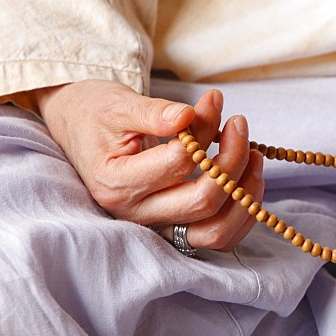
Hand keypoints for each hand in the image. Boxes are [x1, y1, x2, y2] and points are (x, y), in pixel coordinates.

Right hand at [35, 79, 263, 251]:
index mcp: (116, 182)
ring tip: (253, 154)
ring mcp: (157, 226)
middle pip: (201, 201)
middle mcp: (135, 213)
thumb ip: (153, 113)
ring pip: (215, 231)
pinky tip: (250, 179)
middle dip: (231, 160)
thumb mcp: (118, 105)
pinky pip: (218, 236)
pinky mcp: (174, 229)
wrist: (81, 129)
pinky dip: (242, 213)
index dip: (204, 129)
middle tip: (239, 123)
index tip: (215, 100)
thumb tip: (188, 116)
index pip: (177, 163)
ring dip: (244, 195)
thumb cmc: (97, 114)